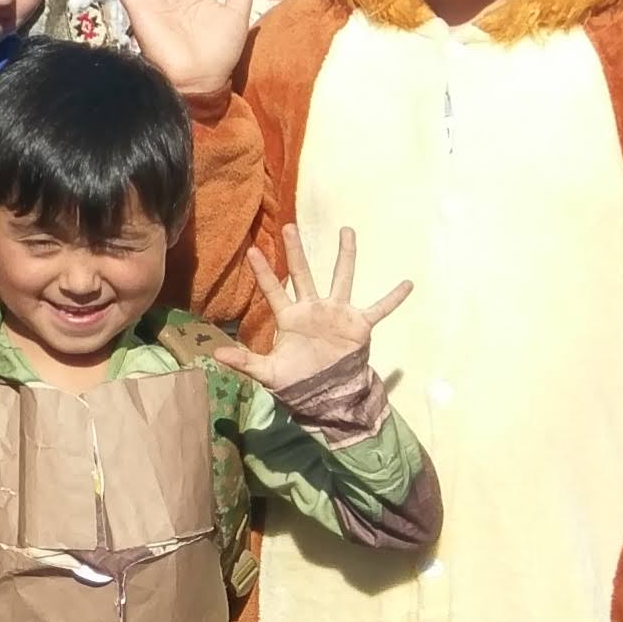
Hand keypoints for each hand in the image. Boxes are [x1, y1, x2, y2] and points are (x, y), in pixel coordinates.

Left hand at [213, 228, 411, 393]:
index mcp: (290, 318)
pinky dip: (393, 299)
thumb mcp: (267, 373)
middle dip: (296, 251)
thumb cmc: (295, 382)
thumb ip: (244, 361)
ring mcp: (337, 314)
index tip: (252, 250)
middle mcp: (313, 309)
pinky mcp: (359, 325)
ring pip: (341, 278)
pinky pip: (379, 309)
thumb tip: (215, 353)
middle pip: (303, 274)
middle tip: (289, 225)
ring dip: (345, 256)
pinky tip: (407, 284)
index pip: (273, 290)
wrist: (325, 396)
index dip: (264, 272)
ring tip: (347, 231)